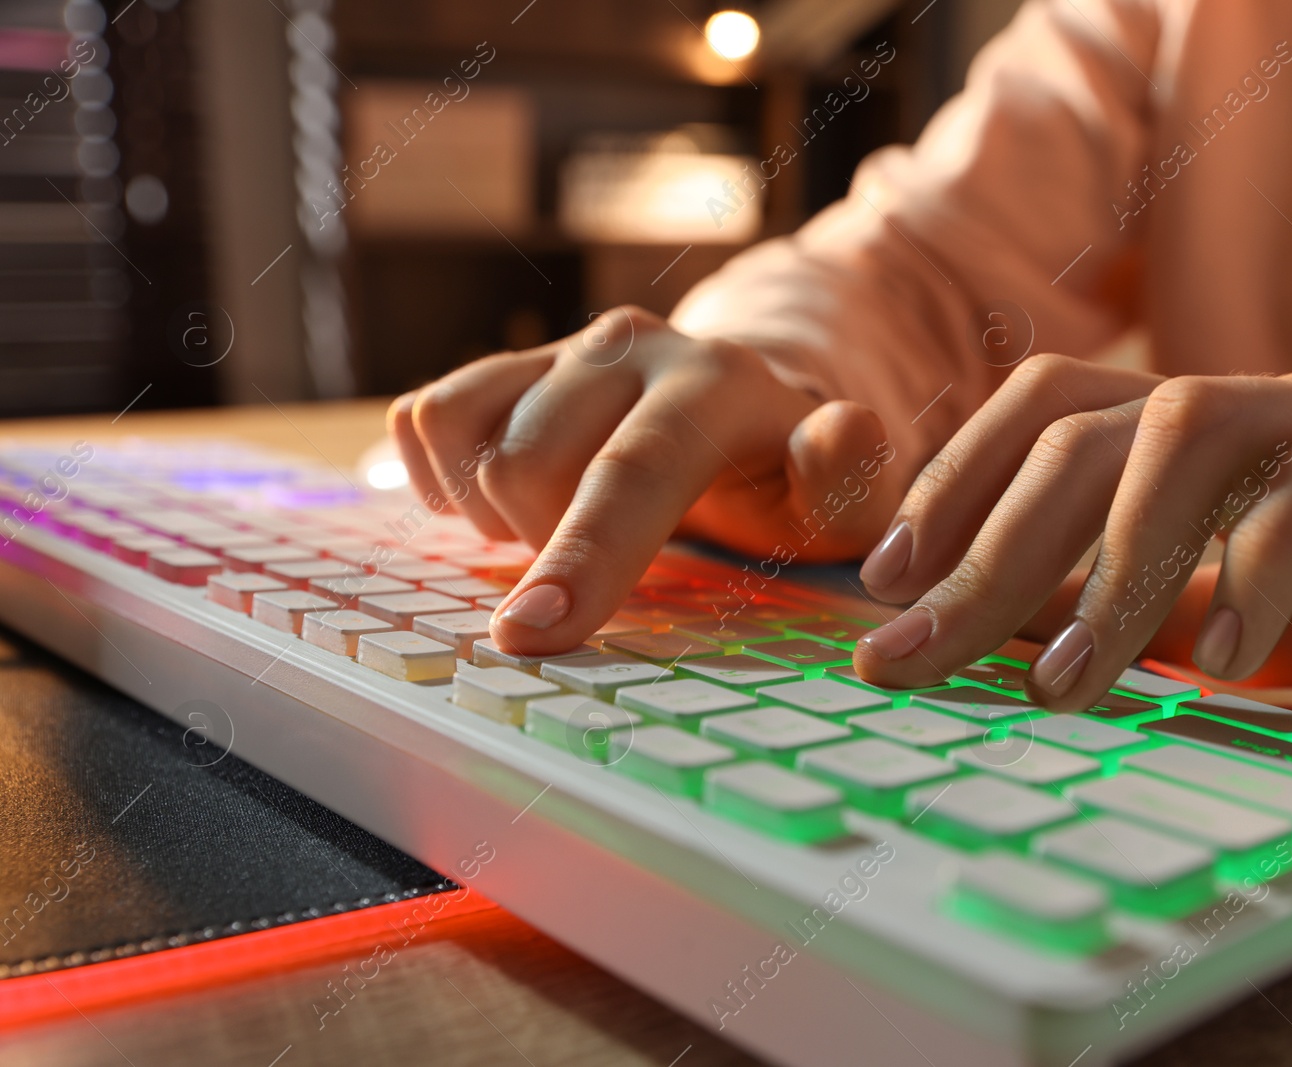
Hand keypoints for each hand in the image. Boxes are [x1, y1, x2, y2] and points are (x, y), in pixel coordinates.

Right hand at [388, 307, 897, 652]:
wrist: (732, 419)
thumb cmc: (779, 486)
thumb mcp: (835, 501)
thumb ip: (845, 474)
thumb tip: (841, 430)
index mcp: (719, 384)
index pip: (636, 468)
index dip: (581, 552)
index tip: (528, 632)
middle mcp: (633, 347)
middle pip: (529, 468)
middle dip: (547, 545)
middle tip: (602, 560)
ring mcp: (561, 347)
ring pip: (468, 445)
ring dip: (500, 515)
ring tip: (565, 526)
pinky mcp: (505, 359)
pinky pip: (423, 420)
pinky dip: (444, 481)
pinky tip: (509, 502)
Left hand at [853, 357, 1291, 709]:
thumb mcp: (1226, 600)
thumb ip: (1126, 600)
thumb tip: (995, 654)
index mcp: (1191, 429)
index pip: (1045, 408)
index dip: (951, 478)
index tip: (884, 580)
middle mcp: (1246, 405)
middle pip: (1083, 428)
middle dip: (985, 543)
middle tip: (915, 652)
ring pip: (1184, 434)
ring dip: (1106, 566)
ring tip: (1057, 686)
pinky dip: (1256, 573)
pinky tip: (1223, 666)